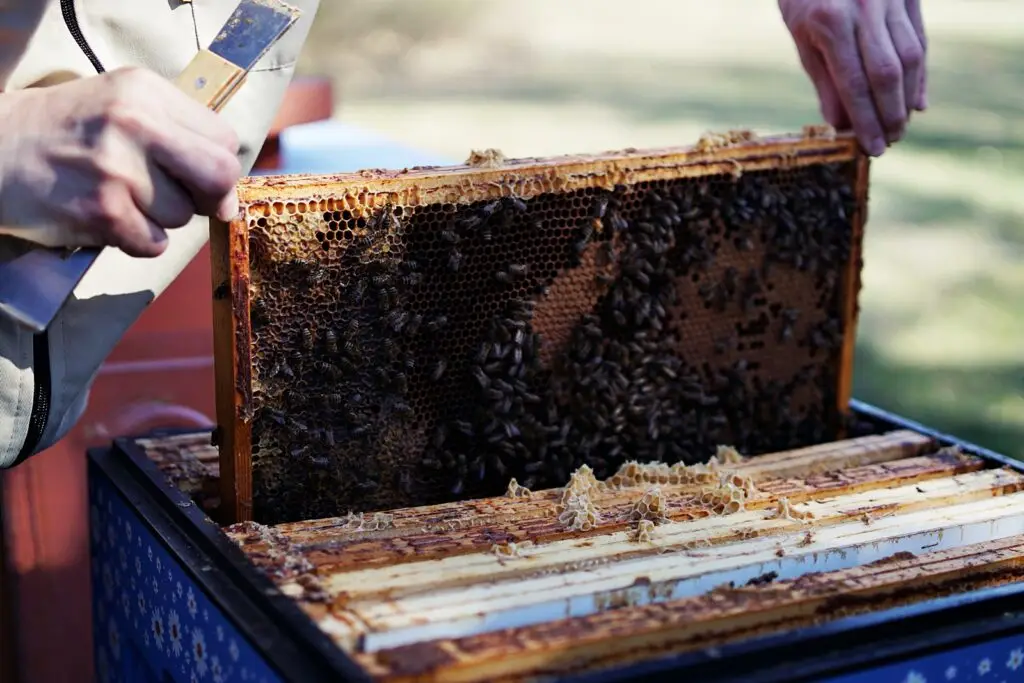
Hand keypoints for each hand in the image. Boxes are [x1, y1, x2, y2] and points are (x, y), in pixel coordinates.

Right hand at [0, 67, 241, 256]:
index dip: (219, 165)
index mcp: (145, 92)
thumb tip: (230, 200)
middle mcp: (135, 124)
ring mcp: (118, 170)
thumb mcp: (124, 105)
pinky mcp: (103, 212)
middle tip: (189, 199)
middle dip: (213, 197)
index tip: (199, 175)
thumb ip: (182, 138)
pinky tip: (110, 216)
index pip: (224, 139)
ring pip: (183, 215)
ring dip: (161, 217)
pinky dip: (138, 239)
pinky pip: (154, 243)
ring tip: (123, 196)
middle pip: (219, 175)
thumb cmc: (68, 131)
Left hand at [779, 0, 926, 156]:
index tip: (871, 148)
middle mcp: (867, 8)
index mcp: (831, 20)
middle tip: (889, 142)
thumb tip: (841, 125)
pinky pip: (920, 41)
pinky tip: (917, 102)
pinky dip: (920, 75)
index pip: (854, 82)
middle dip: (889, 114)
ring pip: (910, 57)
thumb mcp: (802, 35)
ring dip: (907, 99)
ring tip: (899, 128)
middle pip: (888, 73)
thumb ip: (825, 79)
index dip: (865, 120)